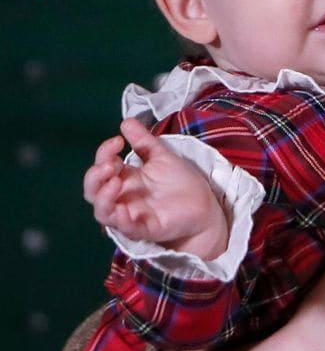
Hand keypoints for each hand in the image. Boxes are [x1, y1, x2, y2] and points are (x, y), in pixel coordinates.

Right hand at [84, 118, 227, 260]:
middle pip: (93, 191)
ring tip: (115, 180)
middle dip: (96, 176)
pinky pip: (126, 229)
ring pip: (103, 212)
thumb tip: (126, 121)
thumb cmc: (180, 183)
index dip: (104, 153)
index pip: (102, 167)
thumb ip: (143, 141)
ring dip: (103, 197)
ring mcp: (131, 215)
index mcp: (125, 178)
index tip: (118, 141)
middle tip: (111, 164)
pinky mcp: (145, 229)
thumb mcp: (161, 156)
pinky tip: (123, 209)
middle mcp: (122, 198)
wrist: (205, 205)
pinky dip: (121, 220)